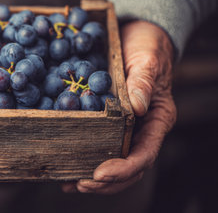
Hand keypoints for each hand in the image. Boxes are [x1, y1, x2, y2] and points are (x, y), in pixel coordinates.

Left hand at [62, 20, 176, 193]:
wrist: (137, 37)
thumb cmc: (147, 48)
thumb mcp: (147, 61)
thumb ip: (143, 82)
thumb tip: (139, 106)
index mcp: (156, 120)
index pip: (144, 154)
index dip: (124, 169)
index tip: (100, 174)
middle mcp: (141, 130)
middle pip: (129, 167)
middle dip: (105, 181)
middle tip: (80, 184)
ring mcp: (124, 128)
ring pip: (113, 162)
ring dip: (93, 178)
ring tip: (68, 182)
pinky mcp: (107, 122)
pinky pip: (98, 146)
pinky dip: (83, 159)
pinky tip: (65, 165)